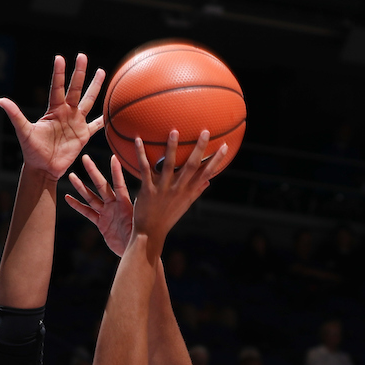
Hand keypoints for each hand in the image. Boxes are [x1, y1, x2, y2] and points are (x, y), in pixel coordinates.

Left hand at [0, 53, 104, 179]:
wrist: (43, 168)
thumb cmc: (32, 150)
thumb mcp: (23, 132)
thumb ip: (15, 115)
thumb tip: (0, 100)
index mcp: (54, 110)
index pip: (57, 88)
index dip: (59, 74)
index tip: (59, 58)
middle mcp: (66, 113)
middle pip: (75, 89)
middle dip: (80, 73)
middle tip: (83, 55)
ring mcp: (76, 123)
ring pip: (88, 101)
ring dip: (95, 87)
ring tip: (102, 71)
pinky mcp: (83, 136)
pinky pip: (96, 125)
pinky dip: (104, 119)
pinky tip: (112, 111)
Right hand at [66, 154, 133, 257]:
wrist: (135, 249)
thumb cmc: (141, 236)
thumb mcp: (141, 221)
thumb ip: (141, 209)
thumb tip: (150, 198)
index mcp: (124, 203)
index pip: (119, 184)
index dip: (116, 171)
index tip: (113, 157)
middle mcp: (114, 205)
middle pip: (101, 185)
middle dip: (93, 172)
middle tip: (85, 157)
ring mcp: (106, 213)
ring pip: (91, 197)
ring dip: (81, 187)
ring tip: (71, 175)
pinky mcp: (100, 223)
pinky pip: (87, 213)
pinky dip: (77, 206)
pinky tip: (68, 198)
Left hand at [130, 130, 228, 250]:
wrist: (150, 233)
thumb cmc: (168, 218)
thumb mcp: (184, 206)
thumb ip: (196, 192)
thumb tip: (209, 182)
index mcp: (188, 192)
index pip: (207, 174)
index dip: (217, 160)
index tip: (226, 146)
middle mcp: (178, 189)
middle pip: (191, 166)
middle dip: (200, 148)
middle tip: (206, 131)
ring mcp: (163, 189)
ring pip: (169, 165)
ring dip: (172, 148)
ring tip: (174, 131)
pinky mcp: (147, 190)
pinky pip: (144, 169)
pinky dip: (141, 154)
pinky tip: (138, 140)